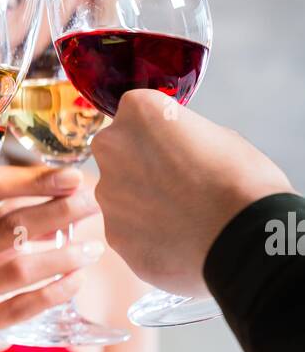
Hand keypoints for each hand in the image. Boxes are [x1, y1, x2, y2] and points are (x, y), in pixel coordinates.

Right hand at [0, 162, 102, 351]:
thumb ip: (19, 218)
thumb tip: (73, 194)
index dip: (33, 180)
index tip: (75, 178)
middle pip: (7, 226)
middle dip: (58, 212)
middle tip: (93, 206)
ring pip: (17, 270)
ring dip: (63, 257)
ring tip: (94, 250)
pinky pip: (18, 308)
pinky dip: (53, 293)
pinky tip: (76, 281)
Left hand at [94, 91, 292, 294]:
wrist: (244, 236)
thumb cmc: (241, 178)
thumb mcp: (217, 135)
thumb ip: (179, 137)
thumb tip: (172, 151)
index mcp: (138, 110)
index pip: (135, 115)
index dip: (157, 134)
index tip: (177, 149)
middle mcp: (111, 148)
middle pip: (118, 155)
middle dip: (140, 168)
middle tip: (177, 185)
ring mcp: (108, 195)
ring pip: (120, 197)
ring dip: (142, 205)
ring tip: (181, 218)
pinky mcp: (114, 235)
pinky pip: (128, 232)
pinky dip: (146, 237)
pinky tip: (176, 241)